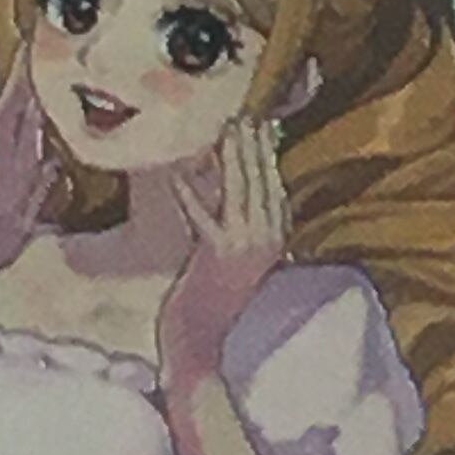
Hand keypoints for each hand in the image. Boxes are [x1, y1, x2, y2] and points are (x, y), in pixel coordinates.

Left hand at [160, 119, 290, 384]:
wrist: (202, 342)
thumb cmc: (211, 301)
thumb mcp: (233, 258)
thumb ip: (238, 226)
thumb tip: (229, 190)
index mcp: (276, 238)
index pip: (274, 186)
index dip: (266, 153)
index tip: (260, 124)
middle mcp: (268, 238)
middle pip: (263, 180)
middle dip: (255, 144)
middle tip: (246, 112)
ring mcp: (246, 245)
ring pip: (241, 190)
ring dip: (234, 155)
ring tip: (230, 126)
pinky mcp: (218, 253)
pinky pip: (203, 215)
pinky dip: (190, 193)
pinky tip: (178, 174)